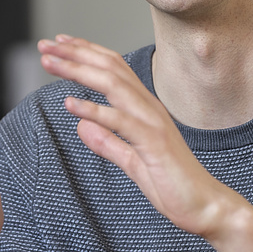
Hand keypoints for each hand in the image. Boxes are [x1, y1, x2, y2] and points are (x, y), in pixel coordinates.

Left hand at [38, 35, 252, 251]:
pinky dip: (95, 110)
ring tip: (51, 63)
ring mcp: (152, 122)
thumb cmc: (173, 184)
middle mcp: (148, 107)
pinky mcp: (154, 143)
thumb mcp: (131, 162)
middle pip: (109, 68)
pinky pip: (121, 122)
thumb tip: (80, 127)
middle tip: (45, 44)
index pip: (112, 68)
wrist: (206, 208)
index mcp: (143, 108)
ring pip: (113, 85)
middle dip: (75, 53)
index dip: (85, 52)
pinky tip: (70, 104)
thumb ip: (108, 143)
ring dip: (79, 71)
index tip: (58, 43)